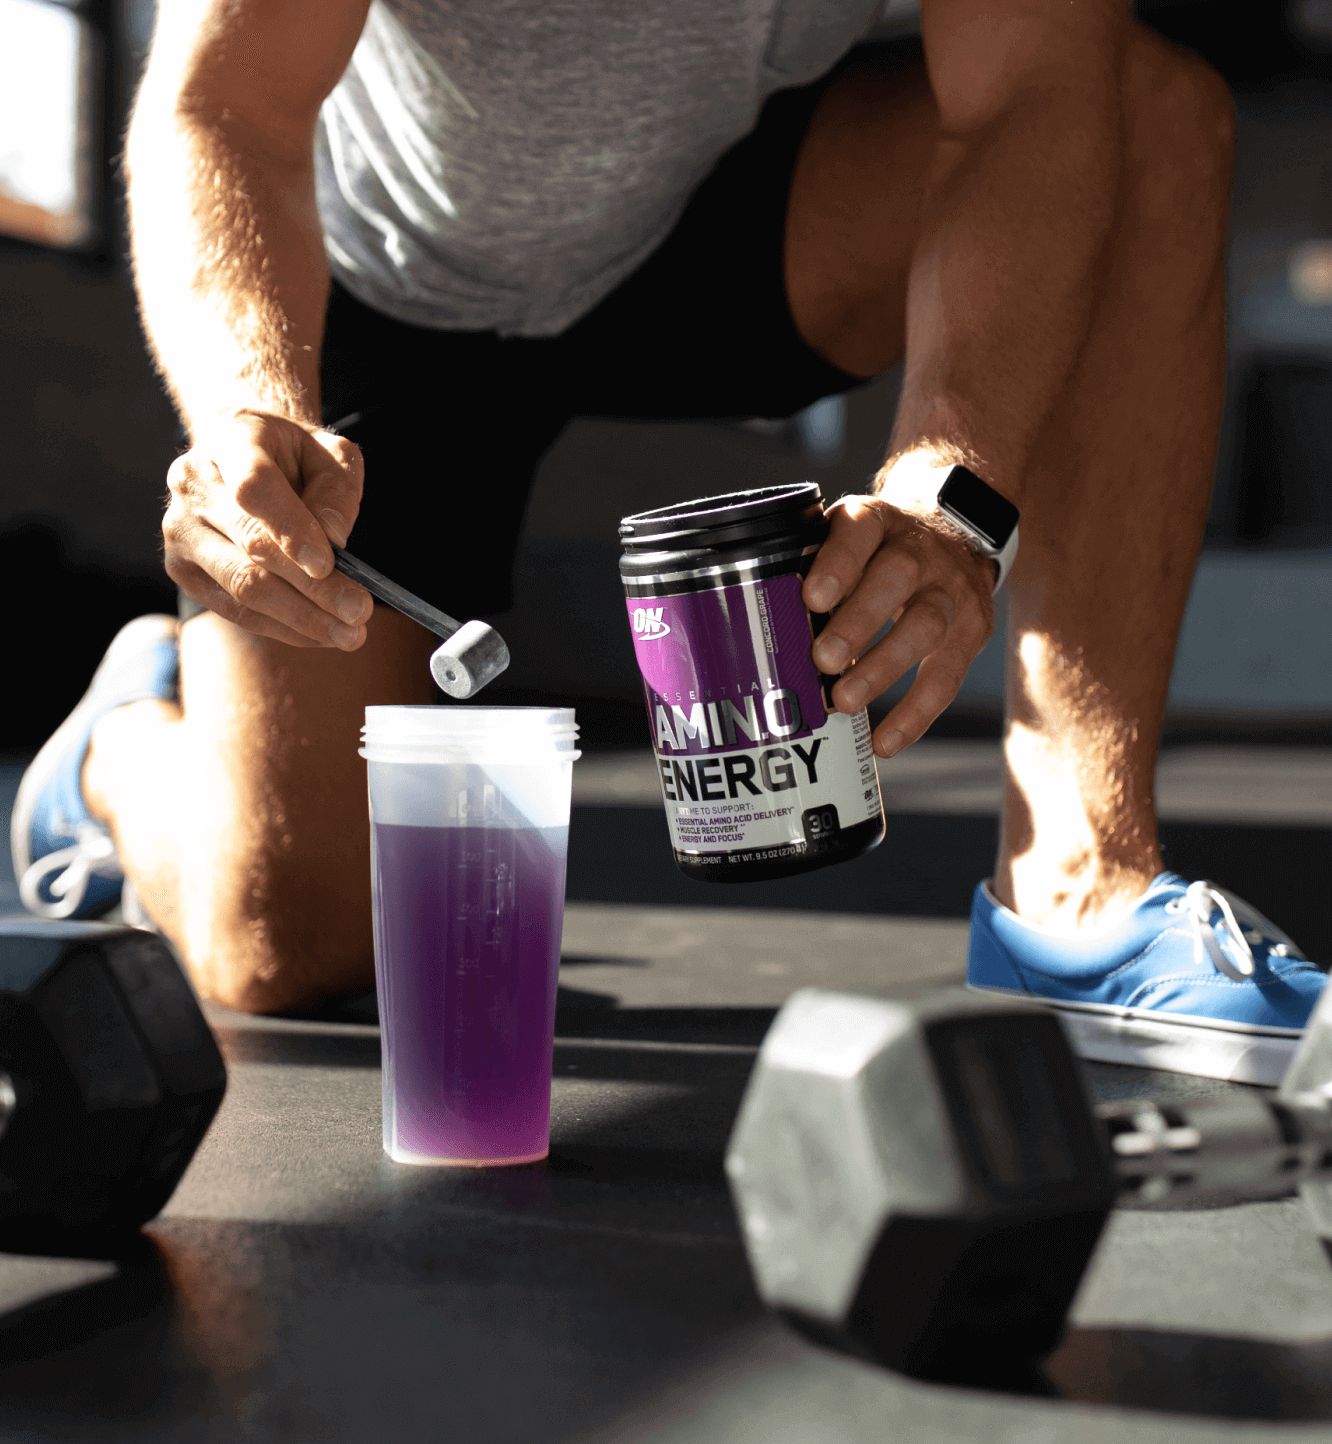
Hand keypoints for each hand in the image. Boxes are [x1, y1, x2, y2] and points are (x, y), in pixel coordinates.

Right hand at [163, 411, 371, 648]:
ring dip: (301, 618)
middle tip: (359, 612)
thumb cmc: (293, 456)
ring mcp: (181, 531)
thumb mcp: (329, 454)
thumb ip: (336, 491)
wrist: (241, 456)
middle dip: (312, 589)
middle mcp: (194, 485)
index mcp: (231, 442)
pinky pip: (236, 610)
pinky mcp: (184, 571)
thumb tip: (335, 542)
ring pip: (242, 586)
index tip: (328, 565)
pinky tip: (322, 634)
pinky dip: (283, 628)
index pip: (255, 488)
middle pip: (251, 548)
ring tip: (350, 634)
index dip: (290, 529)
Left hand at [802, 495, 995, 757]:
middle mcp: (919, 551)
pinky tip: (885, 741)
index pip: (860, 530)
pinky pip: (947, 676)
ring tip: (845, 702)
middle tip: (823, 661)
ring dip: (883, 668)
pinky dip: (916, 714)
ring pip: (926, 625)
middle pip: (896, 578)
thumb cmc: (875, 551)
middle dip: (858, 622)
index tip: (812, 599)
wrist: (951, 535)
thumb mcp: (845, 541)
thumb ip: (811, 571)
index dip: (839, 564)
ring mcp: (950, 590)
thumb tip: (765, 628)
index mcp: (877, 521)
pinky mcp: (972, 630)